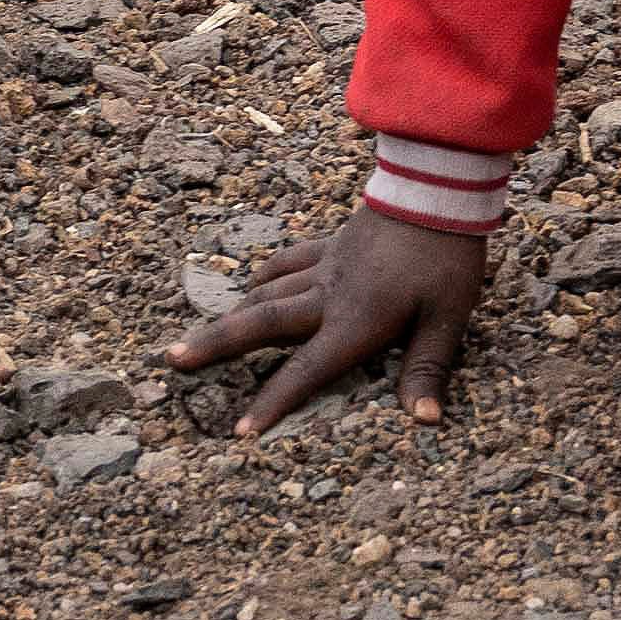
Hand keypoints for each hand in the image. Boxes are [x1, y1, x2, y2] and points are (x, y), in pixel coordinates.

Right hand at [187, 205, 489, 435]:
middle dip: (216, 345)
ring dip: (231, 315)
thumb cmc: (446, 257)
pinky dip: (264, 276)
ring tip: (199, 334)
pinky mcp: (330, 244)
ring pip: (265, 293)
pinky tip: (250, 283)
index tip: (242, 430)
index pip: (308, 370)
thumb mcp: (448, 318)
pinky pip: (286, 261)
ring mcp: (324, 267)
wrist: (437, 188)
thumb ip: (428, 367)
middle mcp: (328, 295)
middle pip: (261, 324)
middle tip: (172, 360)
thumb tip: (425, 420)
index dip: (275, 401)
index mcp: (355, 320)